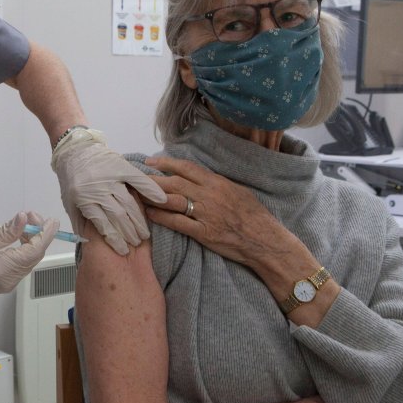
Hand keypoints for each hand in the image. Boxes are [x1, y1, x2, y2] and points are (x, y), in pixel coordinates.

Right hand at [0, 212, 59, 301]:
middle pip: (35, 255)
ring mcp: (10, 282)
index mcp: (3, 269)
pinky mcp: (9, 281)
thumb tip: (24, 219)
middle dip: (38, 234)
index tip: (51, 221)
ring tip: (25, 224)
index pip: (34, 251)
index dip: (45, 234)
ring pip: (31, 259)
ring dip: (33, 240)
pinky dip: (27, 249)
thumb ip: (7, 230)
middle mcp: (10, 279)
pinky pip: (25, 264)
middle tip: (32, 216)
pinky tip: (21, 237)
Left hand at [51, 129, 166, 254]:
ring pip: (129, 203)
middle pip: (118, 216)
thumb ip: (80, 221)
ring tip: (144, 233)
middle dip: (129, 233)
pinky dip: (151, 189)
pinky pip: (138, 180)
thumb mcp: (69, 202)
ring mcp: (110, 178)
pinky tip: (161, 200)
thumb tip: (88, 243)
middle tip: (137, 243)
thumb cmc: (71, 180)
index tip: (123, 250)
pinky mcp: (120, 167)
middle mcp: (98, 189)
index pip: (103, 224)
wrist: (73, 150)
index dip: (114, 239)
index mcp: (84, 199)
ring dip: (138, 220)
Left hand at [142, 156, 289, 266]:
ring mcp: (205, 214)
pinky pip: (178, 223)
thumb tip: (200, 177)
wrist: (265, 240)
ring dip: (152, 197)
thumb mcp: (238, 191)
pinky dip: (162, 218)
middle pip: (174, 182)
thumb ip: (217, 184)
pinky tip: (150, 214)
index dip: (166, 163)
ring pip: (172, 201)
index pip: (187, 168)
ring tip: (137, 194)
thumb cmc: (255, 216)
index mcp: (217, 183)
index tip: (150, 162)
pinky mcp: (204, 233)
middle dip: (152, 179)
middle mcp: (209, 195)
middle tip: (136, 178)